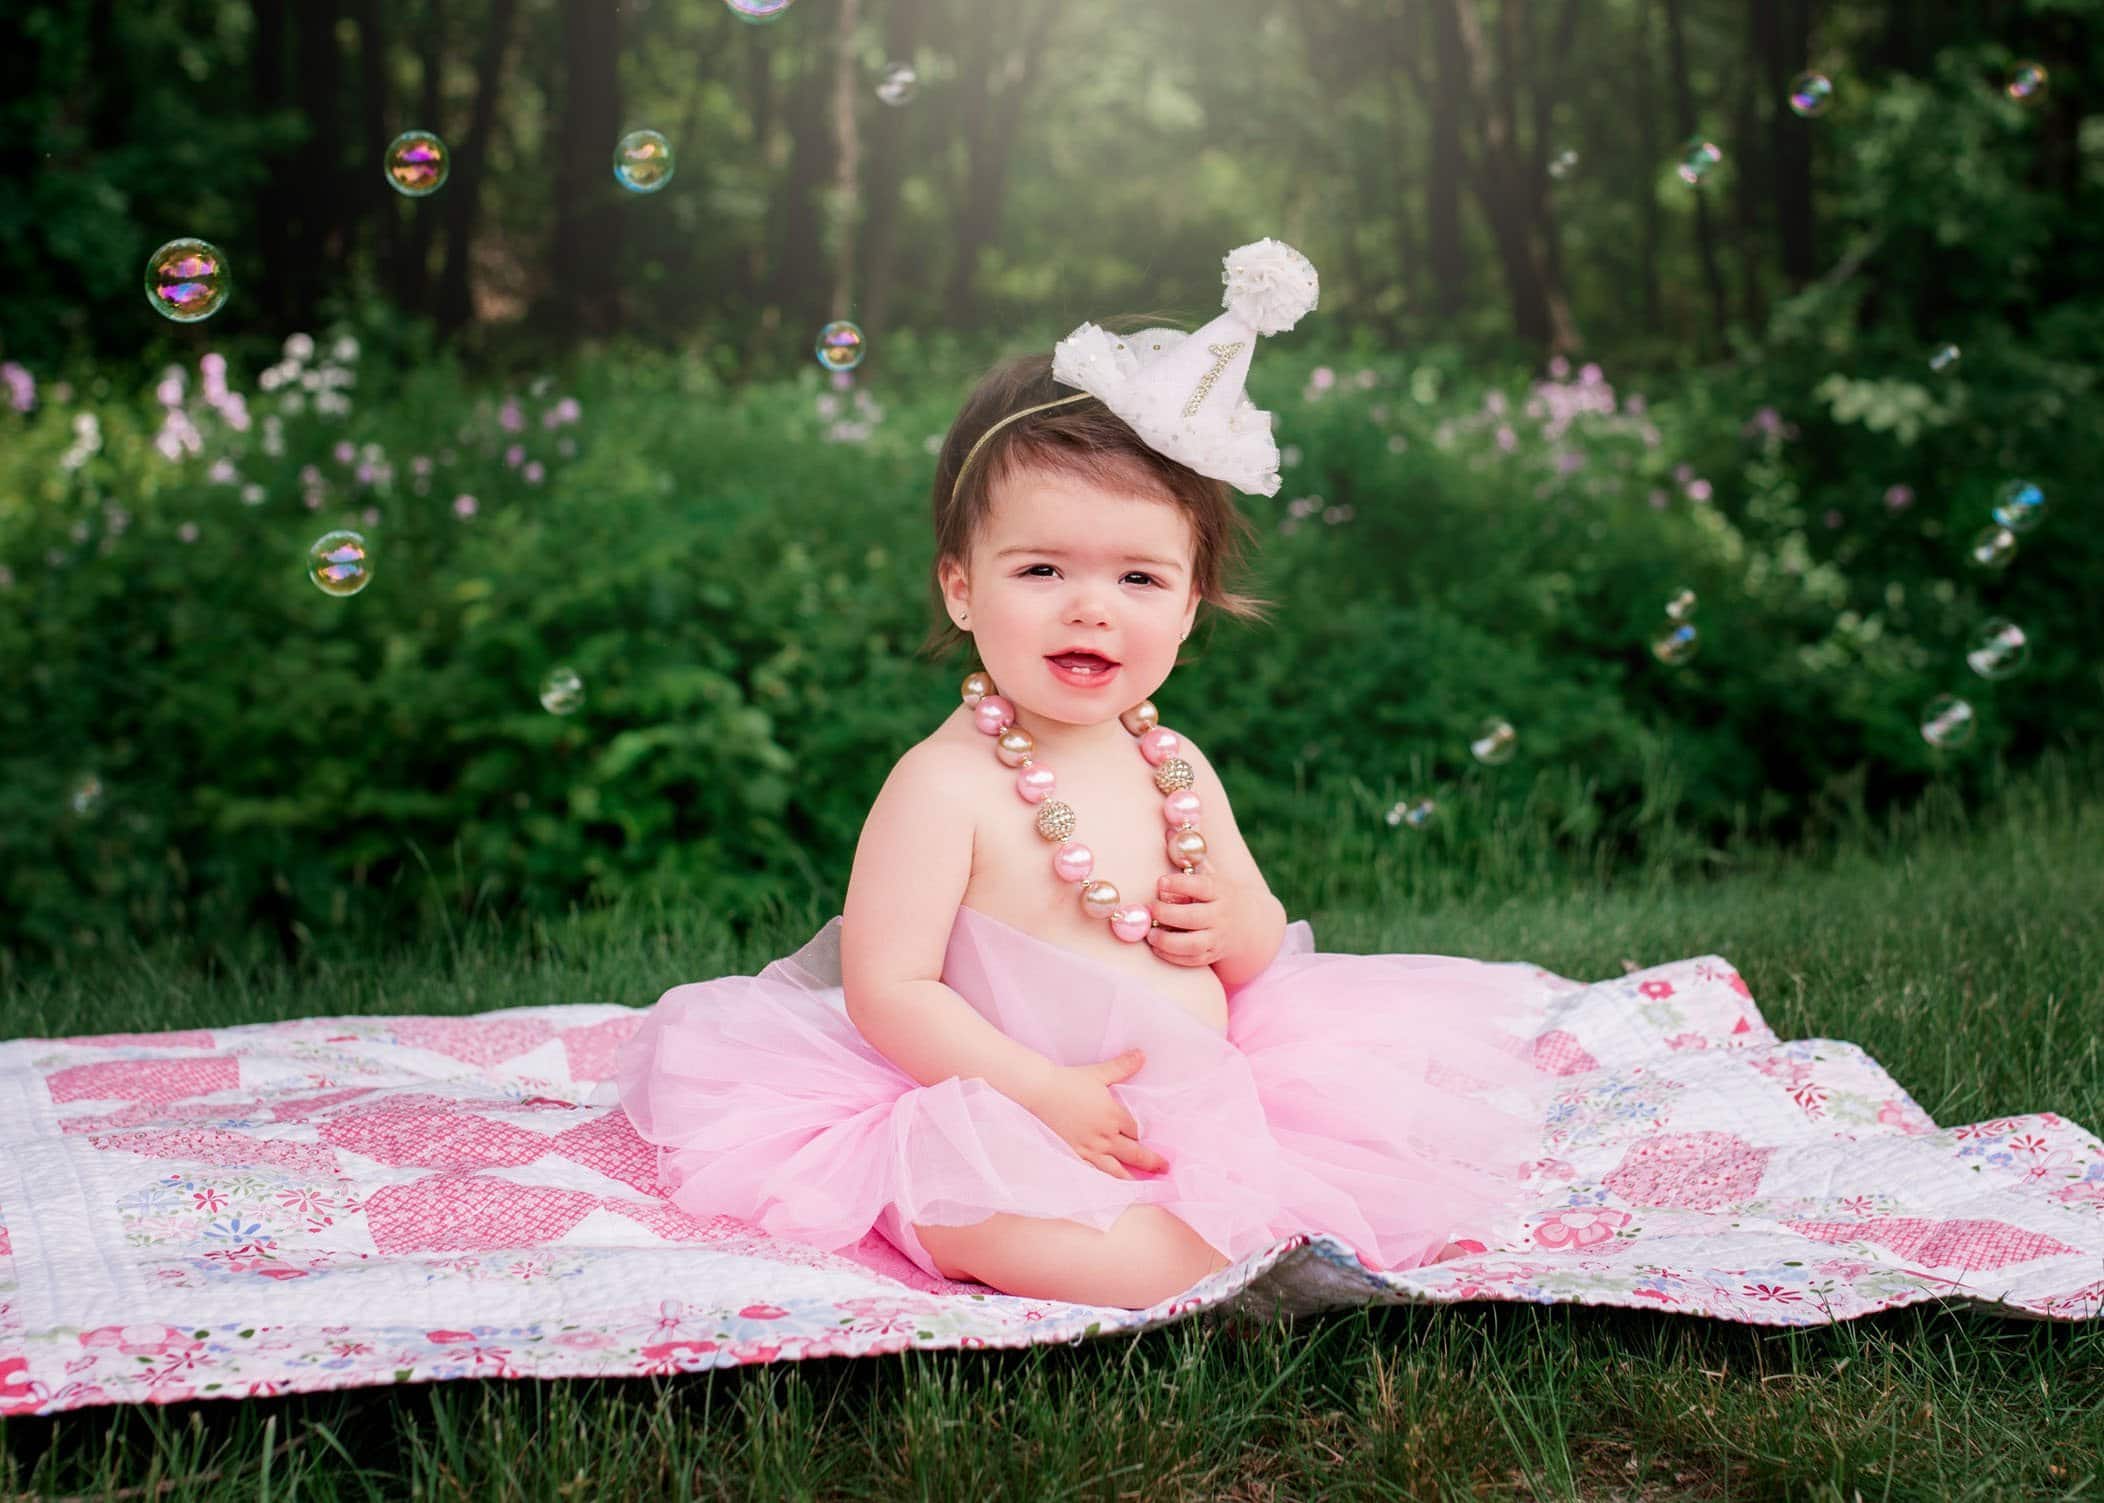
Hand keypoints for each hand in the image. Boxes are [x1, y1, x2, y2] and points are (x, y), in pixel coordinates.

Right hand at [1018, 1049, 1167, 1179]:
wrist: (1040, 1092)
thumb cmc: (1069, 1081)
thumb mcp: (1098, 1073)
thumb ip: (1122, 1067)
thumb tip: (1142, 1055)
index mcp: (1113, 1115)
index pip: (1137, 1131)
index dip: (1147, 1136)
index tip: (1157, 1143)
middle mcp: (1105, 1136)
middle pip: (1134, 1153)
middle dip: (1151, 1162)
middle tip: (1165, 1169)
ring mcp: (1089, 1148)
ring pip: (1116, 1169)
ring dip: (1132, 1178)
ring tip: (1144, 1187)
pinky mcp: (1074, 1154)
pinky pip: (1093, 1173)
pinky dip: (1105, 1182)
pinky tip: (1111, 1190)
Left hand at [1145, 862, 1245, 967]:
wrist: (1250, 924)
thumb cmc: (1219, 894)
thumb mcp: (1211, 873)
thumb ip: (1191, 856)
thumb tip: (1169, 830)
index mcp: (1220, 891)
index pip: (1201, 887)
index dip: (1179, 884)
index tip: (1160, 882)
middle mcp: (1221, 915)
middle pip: (1194, 917)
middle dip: (1168, 914)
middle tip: (1151, 909)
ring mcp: (1218, 938)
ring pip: (1193, 944)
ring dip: (1168, 941)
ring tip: (1150, 934)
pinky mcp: (1212, 955)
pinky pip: (1192, 960)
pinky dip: (1172, 956)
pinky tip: (1157, 947)